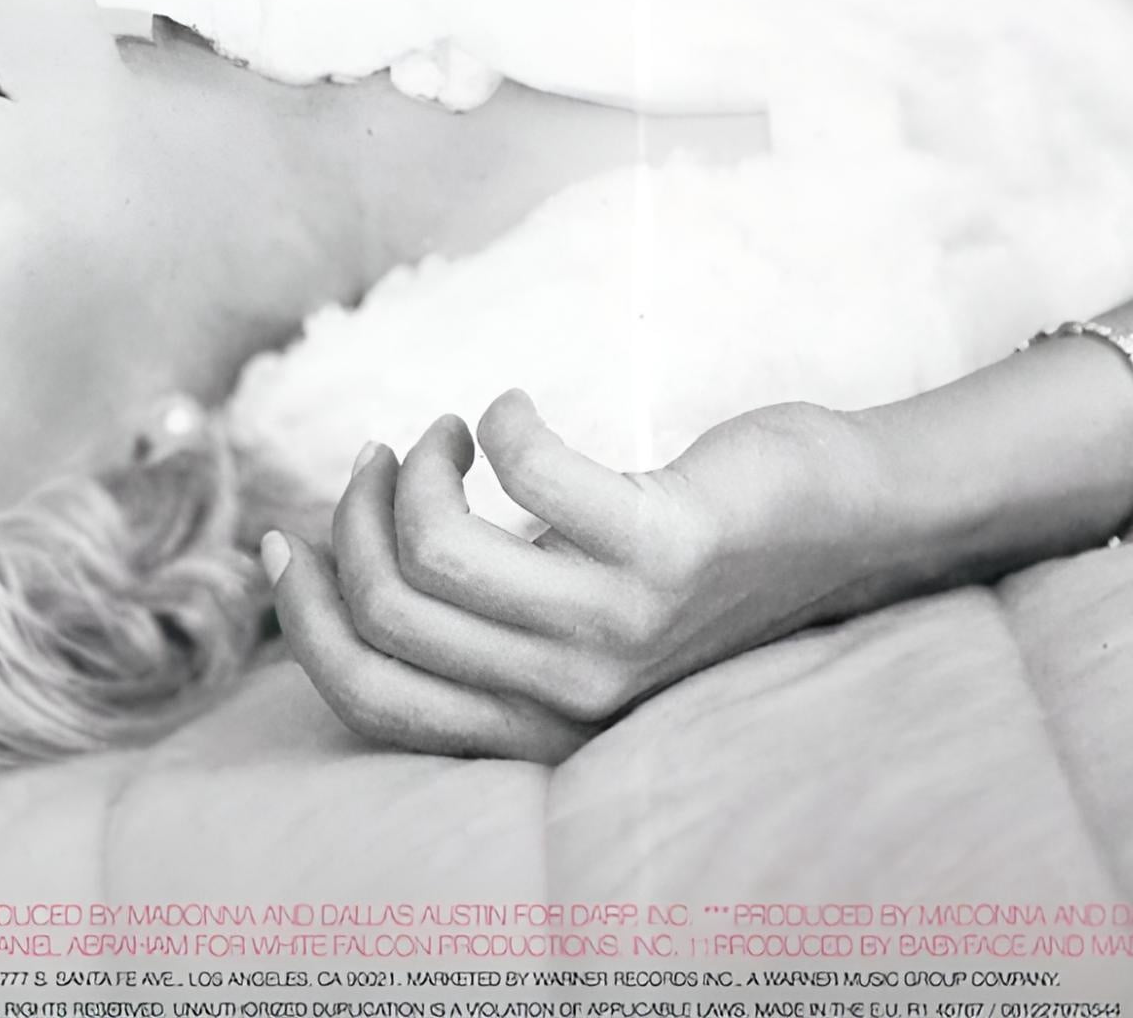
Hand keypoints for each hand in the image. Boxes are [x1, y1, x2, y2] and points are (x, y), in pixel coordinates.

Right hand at [263, 390, 883, 760]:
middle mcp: (570, 696)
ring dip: (419, 461)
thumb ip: (483, 614)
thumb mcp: (570, 614)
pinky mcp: (662, 546)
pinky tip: (516, 409)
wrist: (846, 528)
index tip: (286, 537)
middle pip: (387, 608)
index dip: (305, 617)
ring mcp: (617, 626)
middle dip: (353, 513)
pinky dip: (499, 419)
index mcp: (533, 723)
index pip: (370, 698)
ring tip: (452, 431)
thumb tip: (351, 558)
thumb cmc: (684, 554)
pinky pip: (527, 471)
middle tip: (387, 454)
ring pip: (435, 546)